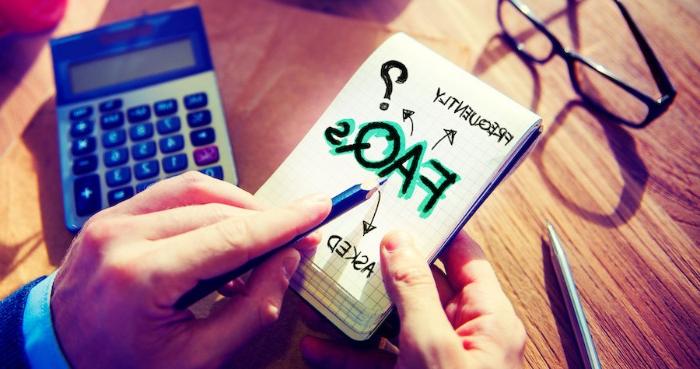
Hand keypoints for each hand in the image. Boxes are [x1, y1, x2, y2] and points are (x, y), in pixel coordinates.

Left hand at [51, 172, 330, 368]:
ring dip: (240, 206)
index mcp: (141, 277)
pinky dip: (208, 205)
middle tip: (300, 235)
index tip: (319, 208)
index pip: (231, 237)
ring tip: (264, 236)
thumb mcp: (198, 358)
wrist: (58, 355)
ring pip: (196, 189)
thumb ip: (252, 309)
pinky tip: (225, 232)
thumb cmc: (125, 366)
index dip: (283, 222)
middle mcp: (122, 236)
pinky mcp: (110, 214)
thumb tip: (287, 260)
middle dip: (266, 218)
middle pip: (216, 209)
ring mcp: (110, 219)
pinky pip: (172, 193)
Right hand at [300, 231, 525, 368]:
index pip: (464, 257)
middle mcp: (465, 335)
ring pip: (393, 325)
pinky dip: (350, 355)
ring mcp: (436, 362)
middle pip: (420, 288)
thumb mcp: (432, 346)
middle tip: (349, 248)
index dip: (435, 230)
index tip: (401, 208)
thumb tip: (399, 241)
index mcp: (488, 318)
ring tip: (321, 296)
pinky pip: (380, 361)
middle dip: (380, 273)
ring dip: (356, 315)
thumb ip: (414, 291)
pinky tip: (318, 349)